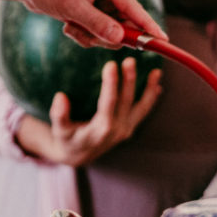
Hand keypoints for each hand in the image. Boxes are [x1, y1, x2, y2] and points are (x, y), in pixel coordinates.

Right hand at [17, 57, 162, 164]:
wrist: (79, 155)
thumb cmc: (67, 140)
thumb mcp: (59, 131)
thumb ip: (59, 115)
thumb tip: (60, 97)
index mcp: (100, 130)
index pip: (108, 104)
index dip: (111, 85)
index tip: (111, 65)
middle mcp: (117, 130)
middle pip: (126, 102)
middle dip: (130, 80)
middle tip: (130, 60)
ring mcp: (126, 130)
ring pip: (141, 108)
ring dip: (149, 90)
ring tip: (157, 72)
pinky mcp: (130, 128)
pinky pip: (143, 112)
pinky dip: (151, 99)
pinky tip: (157, 84)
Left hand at [24, 0, 165, 48]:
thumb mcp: (72, 7)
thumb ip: (97, 23)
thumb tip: (121, 39)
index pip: (135, 8)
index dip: (149, 27)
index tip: (162, 42)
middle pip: (125, 25)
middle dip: (107, 36)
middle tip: (88, 35)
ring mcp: (102, 3)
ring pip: (111, 33)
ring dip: (91, 37)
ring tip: (71, 26)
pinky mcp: (93, 12)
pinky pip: (98, 34)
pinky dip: (84, 35)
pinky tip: (68, 25)